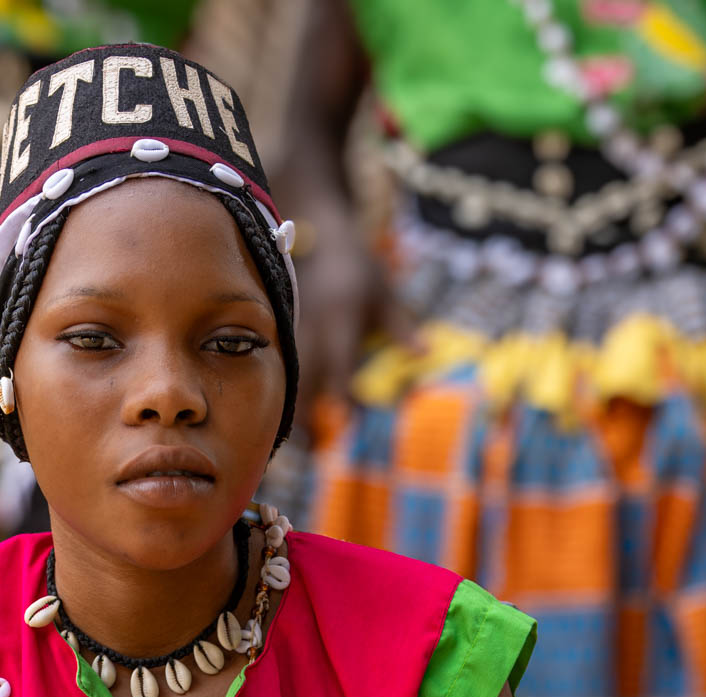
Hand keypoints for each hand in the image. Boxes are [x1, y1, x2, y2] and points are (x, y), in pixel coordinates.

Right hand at [293, 200, 384, 433]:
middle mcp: (312, 328)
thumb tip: (424, 355)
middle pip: (302, 377)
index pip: (339, 361)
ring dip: (290, 410)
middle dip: (303, 413)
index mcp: (339, 318)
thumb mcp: (385, 293)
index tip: (345, 421)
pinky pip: (281, 373)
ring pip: (286, 379)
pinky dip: (283, 397)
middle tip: (310, 448)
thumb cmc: (359, 269)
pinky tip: (286, 421)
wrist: (321, 239)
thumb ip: (402, 326)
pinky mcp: (284, 337)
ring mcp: (293, 333)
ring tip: (297, 443)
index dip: (341, 392)